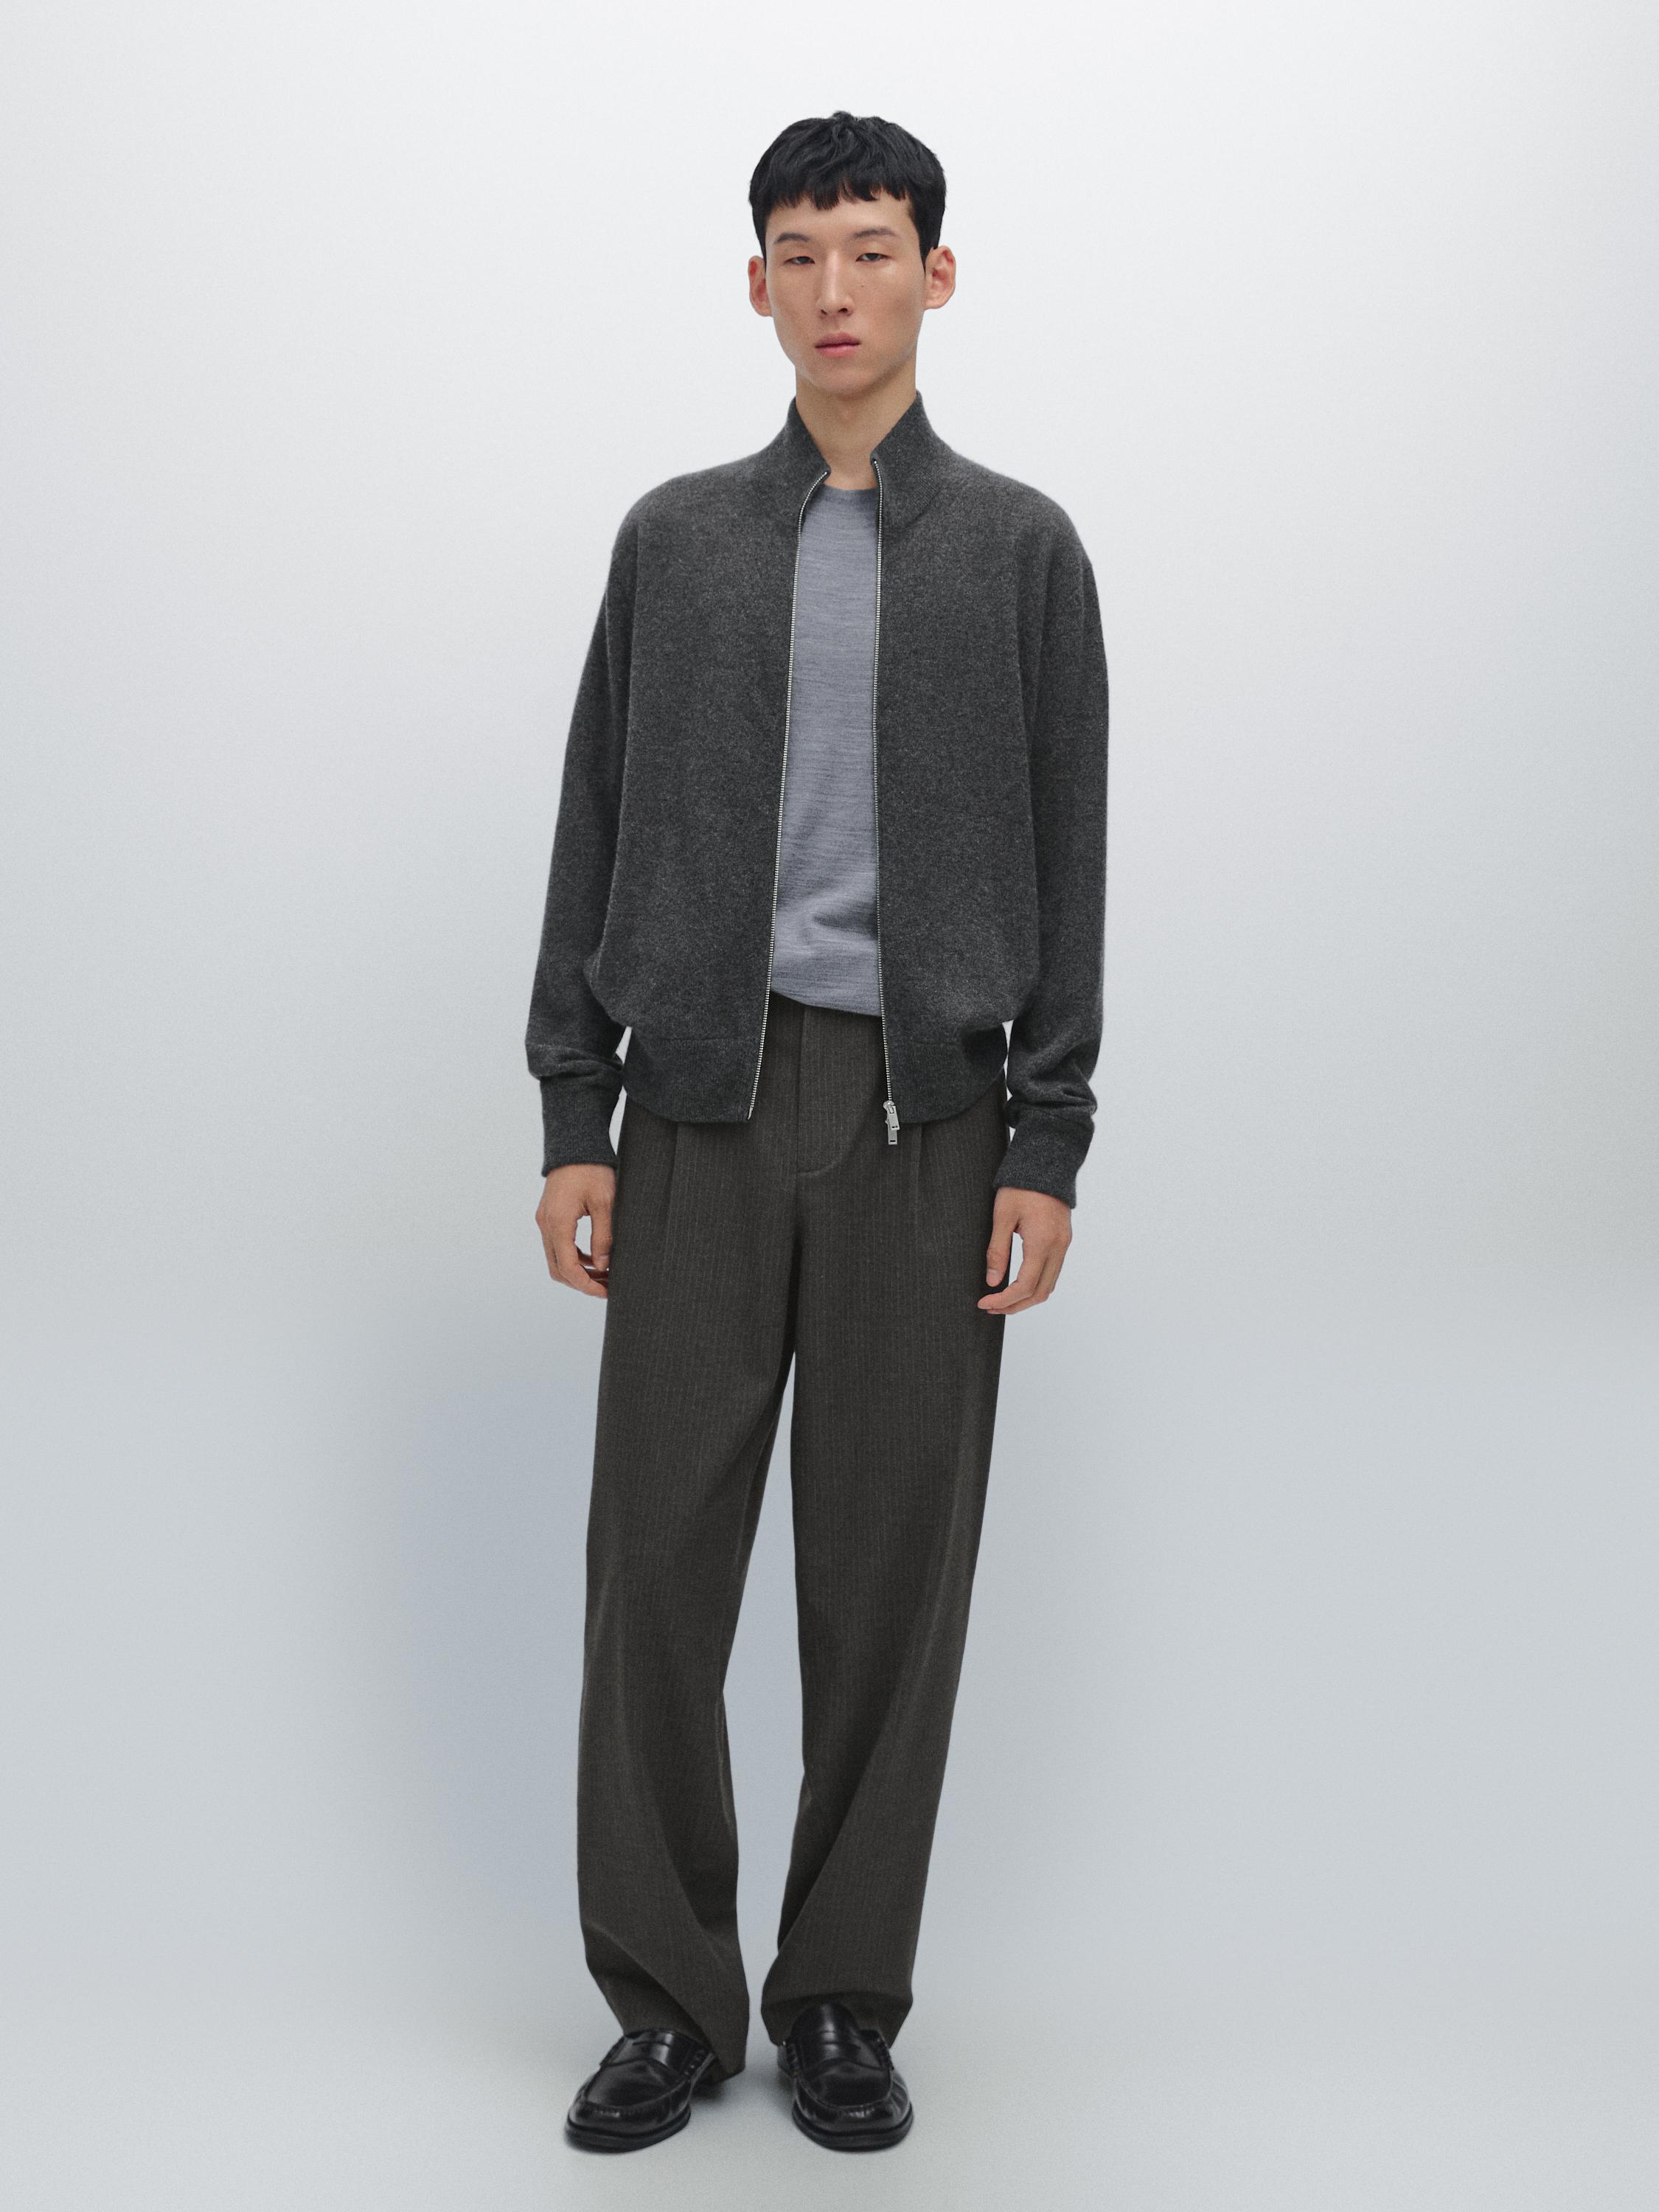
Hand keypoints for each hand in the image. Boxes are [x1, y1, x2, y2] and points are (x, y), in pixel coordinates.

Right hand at [536, 1163, 616, 1296]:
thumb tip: (602, 1266)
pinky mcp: (549, 1216)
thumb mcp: (605, 1203)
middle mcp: (546, 1225)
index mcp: (558, 1223)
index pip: (568, 1267)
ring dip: (578, 1271)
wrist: (575, 1145)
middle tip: (607, 1287)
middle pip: (558, 1269)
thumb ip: (603, 1237)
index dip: (586, 1285)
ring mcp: (545, 1221)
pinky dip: (574, 1257)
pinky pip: (558, 1245)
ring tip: (604, 1275)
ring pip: (556, 1259)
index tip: (606, 1292)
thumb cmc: (592, 1170)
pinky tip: (594, 1258)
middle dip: (581, 1282)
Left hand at [978, 1186, 1071, 1313]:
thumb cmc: (1021, 1186)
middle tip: (990, 1306)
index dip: (1004, 1300)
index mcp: (1042, 1243)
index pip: (1024, 1287)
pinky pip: (1052, 1272)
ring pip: (1048, 1285)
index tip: (984, 1302)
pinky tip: (1017, 1282)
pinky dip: (1035, 1284)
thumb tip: (992, 1282)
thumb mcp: (1002, 1216)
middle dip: (1015, 1305)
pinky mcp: (1063, 1240)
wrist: (1046, 1163)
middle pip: (1040, 1293)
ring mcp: (1064, 1245)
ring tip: (1001, 1299)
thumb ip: (997, 1251)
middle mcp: (1058, 1248)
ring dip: (1026, 1297)